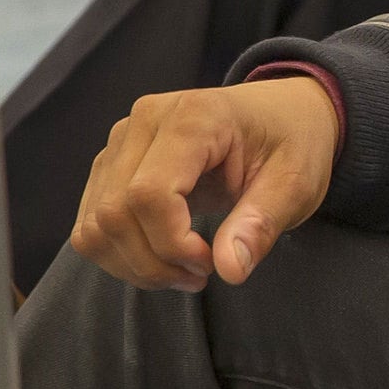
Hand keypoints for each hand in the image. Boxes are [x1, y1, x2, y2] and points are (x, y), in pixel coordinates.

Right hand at [69, 78, 338, 290]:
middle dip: (153, 262)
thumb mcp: (296, 183)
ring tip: (183, 270)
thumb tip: (229, 270)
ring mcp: (121, 142)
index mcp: (192, 117)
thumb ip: (261, 224)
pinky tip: (162, 256)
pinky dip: (120, 253)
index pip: (149, 194)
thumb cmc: (292, 142)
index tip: (211, 263)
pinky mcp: (111, 164)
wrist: (283, 114)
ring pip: (95, 223)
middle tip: (201, 274)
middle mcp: (144, 122)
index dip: (172, 243)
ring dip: (133, 263)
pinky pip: (92, 222)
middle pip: (115, 213)